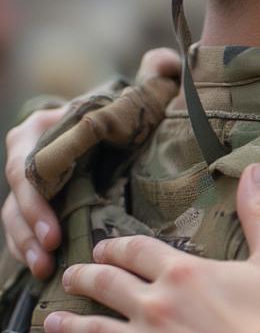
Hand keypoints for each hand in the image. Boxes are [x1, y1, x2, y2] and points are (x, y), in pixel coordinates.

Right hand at [2, 47, 179, 278]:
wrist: (126, 132)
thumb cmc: (132, 114)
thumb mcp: (143, 96)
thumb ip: (156, 76)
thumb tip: (171, 61)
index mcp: (47, 126)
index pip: (27, 159)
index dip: (36, 194)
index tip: (54, 224)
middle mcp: (31, 154)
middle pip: (18, 193)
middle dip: (28, 224)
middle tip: (51, 249)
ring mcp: (33, 184)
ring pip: (14, 215)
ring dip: (25, 243)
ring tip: (45, 268)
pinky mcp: (39, 206)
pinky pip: (24, 230)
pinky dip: (30, 250)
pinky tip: (44, 271)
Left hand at [46, 163, 259, 332]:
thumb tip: (256, 168)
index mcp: (184, 273)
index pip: (136, 251)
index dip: (117, 248)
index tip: (105, 249)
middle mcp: (156, 306)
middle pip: (105, 285)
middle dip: (84, 278)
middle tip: (71, 277)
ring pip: (93, 332)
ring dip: (69, 324)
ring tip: (53, 320)